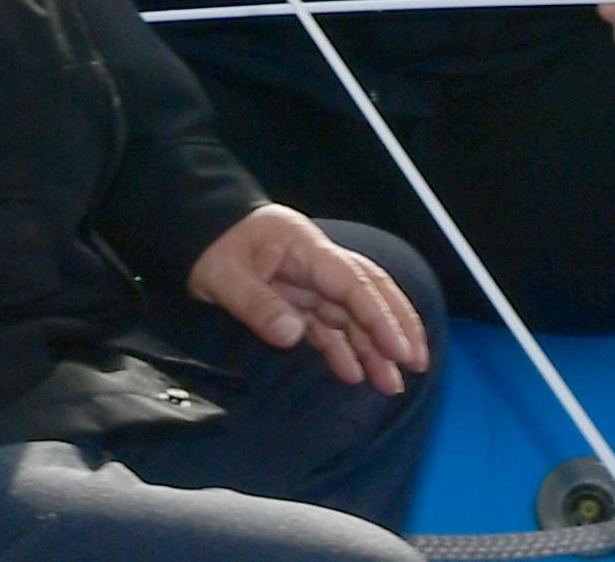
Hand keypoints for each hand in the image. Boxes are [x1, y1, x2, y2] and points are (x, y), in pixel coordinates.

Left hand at [186, 206, 431, 394]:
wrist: (197, 231)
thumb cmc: (213, 246)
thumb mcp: (225, 274)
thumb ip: (258, 303)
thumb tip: (293, 335)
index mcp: (306, 249)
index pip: (353, 285)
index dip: (380, 317)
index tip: (400, 349)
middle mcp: (317, 265)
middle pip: (368, 294)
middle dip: (396, 327)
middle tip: (417, 363)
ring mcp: (309, 284)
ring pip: (352, 316)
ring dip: (374, 347)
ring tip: (392, 384)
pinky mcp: (297, 301)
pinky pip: (328, 327)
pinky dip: (343, 349)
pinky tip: (356, 374)